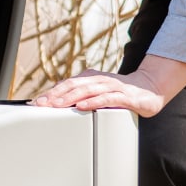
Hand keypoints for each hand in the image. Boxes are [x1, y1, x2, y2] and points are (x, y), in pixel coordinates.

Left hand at [30, 56, 185, 116]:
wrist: (149, 89)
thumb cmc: (120, 93)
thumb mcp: (97, 92)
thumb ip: (80, 94)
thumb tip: (57, 98)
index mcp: (90, 79)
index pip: (66, 84)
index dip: (50, 93)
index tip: (35, 103)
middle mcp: (99, 80)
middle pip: (73, 86)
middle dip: (55, 95)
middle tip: (40, 104)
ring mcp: (111, 86)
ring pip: (87, 91)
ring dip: (70, 98)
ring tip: (57, 105)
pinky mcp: (124, 96)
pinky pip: (107, 98)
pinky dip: (94, 102)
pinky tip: (83, 107)